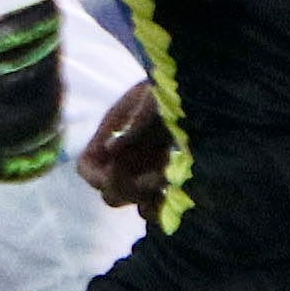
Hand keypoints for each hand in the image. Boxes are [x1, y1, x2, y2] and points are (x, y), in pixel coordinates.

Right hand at [78, 78, 171, 214]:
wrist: (202, 88)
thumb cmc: (173, 86)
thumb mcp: (153, 96)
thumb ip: (134, 121)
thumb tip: (110, 150)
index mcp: (111, 136)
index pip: (87, 168)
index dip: (97, 176)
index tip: (118, 171)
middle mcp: (124, 158)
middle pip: (109, 192)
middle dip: (129, 189)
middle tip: (157, 176)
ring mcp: (145, 171)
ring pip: (134, 202)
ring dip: (149, 197)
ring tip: (170, 178)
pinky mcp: (168, 179)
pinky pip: (157, 204)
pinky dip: (164, 205)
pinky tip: (178, 188)